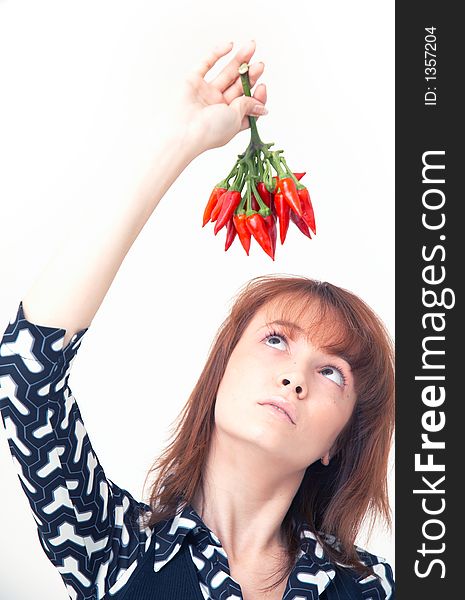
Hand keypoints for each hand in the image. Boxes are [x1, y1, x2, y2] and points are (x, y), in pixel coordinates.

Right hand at [176, 40, 267, 155]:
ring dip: (239, 61)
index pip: (247, 104)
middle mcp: (218, 106)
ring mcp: (206, 93)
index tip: (262, 87)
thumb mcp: (236, 119)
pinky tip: (230, 46)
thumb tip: (262, 106)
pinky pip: (206, 64)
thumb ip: (247, 106)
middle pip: (238, 87)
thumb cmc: (210, 132)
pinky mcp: (193, 81)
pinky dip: (217, 54)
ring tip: (251, 48)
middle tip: (259, 64)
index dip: (256, 96)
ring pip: (226, 74)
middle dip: (250, 74)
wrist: (184, 132)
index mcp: (230, 119)